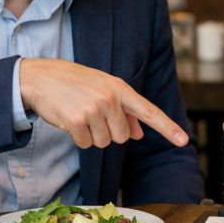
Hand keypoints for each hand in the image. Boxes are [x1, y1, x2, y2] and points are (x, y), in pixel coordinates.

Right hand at [19, 58, 188, 148]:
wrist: (40, 78)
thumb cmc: (74, 83)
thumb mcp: (103, 89)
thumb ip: (124, 110)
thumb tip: (139, 134)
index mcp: (120, 88)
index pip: (149, 111)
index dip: (168, 127)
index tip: (183, 140)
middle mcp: (110, 98)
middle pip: (123, 137)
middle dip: (110, 132)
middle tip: (93, 116)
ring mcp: (94, 109)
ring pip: (105, 143)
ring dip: (93, 136)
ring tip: (80, 115)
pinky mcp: (77, 121)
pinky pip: (86, 144)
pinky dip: (78, 138)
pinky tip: (70, 120)